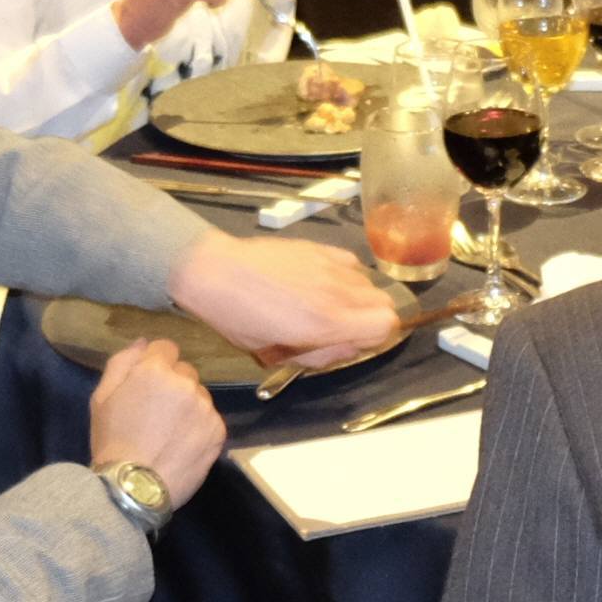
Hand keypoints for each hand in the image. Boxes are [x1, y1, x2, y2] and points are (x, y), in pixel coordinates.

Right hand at [86, 338, 224, 505]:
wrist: (134, 487)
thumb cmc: (112, 441)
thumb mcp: (102, 398)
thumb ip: (122, 363)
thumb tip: (144, 343)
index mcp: (154, 370)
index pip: (166, 348)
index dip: (156, 364)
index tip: (148, 385)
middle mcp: (185, 383)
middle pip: (185, 372)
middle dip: (173, 385)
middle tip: (156, 412)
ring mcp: (205, 408)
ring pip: (199, 396)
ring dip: (188, 406)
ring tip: (170, 433)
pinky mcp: (218, 431)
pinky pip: (210, 418)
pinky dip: (200, 427)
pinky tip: (182, 444)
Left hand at [169, 233, 402, 369]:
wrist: (215, 272)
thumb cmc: (238, 319)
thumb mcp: (277, 352)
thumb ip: (320, 354)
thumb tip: (350, 348)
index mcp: (325, 322)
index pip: (385, 324)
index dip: (375, 337)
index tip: (355, 340)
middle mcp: (335, 292)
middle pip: (385, 302)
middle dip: (371, 317)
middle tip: (343, 324)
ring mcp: (329, 266)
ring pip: (369, 282)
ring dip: (358, 296)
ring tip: (330, 302)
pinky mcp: (318, 248)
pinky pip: (351, 261)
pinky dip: (346, 274)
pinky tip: (324, 280)